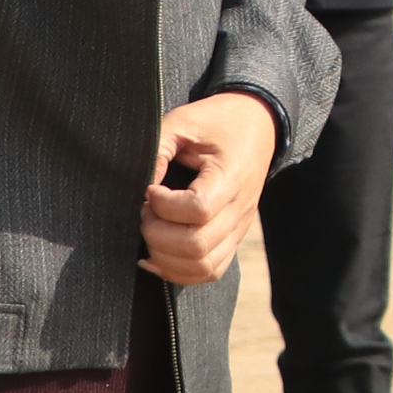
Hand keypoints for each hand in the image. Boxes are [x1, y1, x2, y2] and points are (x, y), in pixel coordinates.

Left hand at [140, 91, 277, 285]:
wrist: (256, 125)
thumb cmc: (216, 122)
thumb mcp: (183, 121)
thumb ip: (157, 149)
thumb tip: (136, 187)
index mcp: (231, 176)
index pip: (199, 209)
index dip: (164, 205)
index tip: (151, 190)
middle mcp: (240, 208)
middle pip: (197, 245)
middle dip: (157, 233)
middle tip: (146, 211)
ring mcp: (239, 228)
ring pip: (203, 266)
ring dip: (166, 256)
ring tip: (152, 230)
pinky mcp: (234, 238)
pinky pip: (210, 271)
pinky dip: (180, 271)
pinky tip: (158, 255)